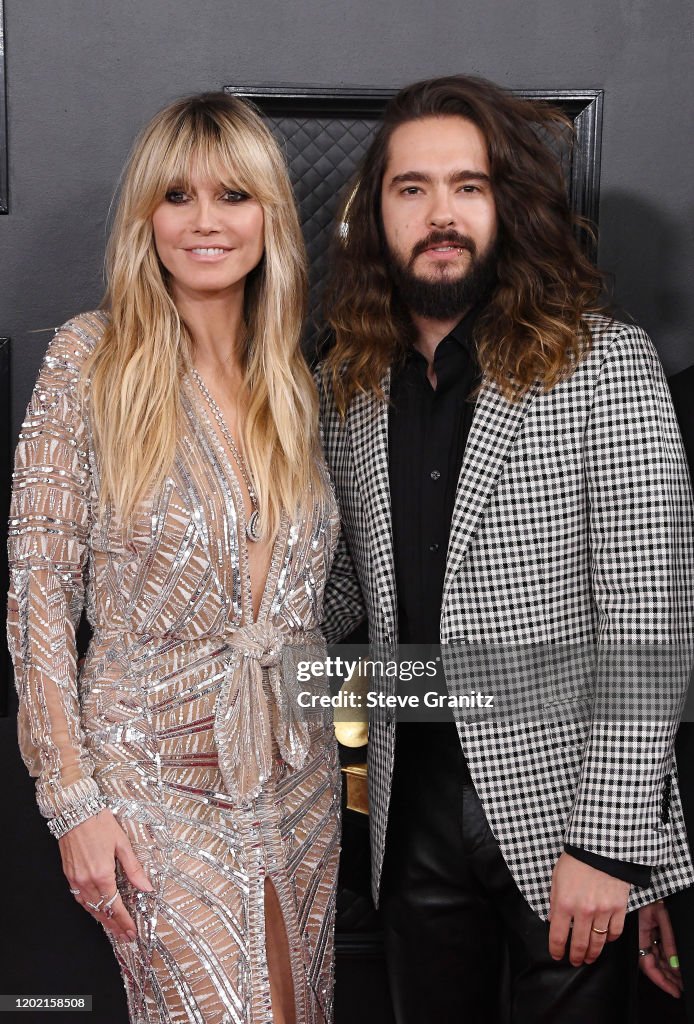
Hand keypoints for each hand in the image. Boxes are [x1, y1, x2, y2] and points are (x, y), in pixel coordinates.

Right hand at [59, 809, 153, 940]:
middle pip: (102, 911)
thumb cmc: (99, 823)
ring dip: (102, 920)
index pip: (115, 906)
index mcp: (102, 875)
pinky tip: (96, 910)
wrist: (74, 812)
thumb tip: (146, 887)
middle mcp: (86, 881)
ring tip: (113, 929)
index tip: (132, 933)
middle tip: (125, 937)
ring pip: (89, 907)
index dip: (125, 922)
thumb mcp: (122, 844)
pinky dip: (90, 908)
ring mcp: (75, 880)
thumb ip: (134, 869)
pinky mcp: (68, 875)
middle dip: (115, 926)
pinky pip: (80, 899)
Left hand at [548, 852, 629, 965]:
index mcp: (564, 903)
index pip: (557, 936)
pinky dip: (610, 939)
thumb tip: (553, 920)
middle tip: (575, 961)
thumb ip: (554, 900)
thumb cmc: (576, 859)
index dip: (556, 950)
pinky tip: (605, 940)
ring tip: (589, 958)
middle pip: (579, 944)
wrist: (601, 847)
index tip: (557, 955)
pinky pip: (615, 932)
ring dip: (593, 953)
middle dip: (576, 956)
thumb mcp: (557, 877)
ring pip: (598, 942)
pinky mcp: (619, 908)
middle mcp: (583, 911)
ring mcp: (603, 911)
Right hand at [638, 900, 682, 997]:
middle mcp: (641, 938)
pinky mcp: (650, 932)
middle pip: (653, 965)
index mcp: (640, 935)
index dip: (661, 980)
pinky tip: (675, 966)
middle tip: (680, 989)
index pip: (648, 965)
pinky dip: (667, 960)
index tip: (674, 991)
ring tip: (681, 981)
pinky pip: (658, 950)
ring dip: (668, 971)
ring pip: (656, 959)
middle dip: (667, 979)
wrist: (647, 881)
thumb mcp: (662, 916)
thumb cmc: (650, 895)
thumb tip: (675, 964)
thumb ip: (669, 940)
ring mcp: (646, 935)